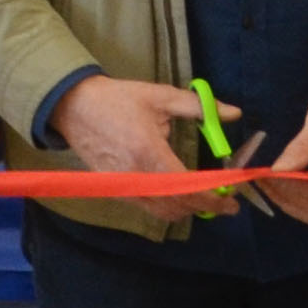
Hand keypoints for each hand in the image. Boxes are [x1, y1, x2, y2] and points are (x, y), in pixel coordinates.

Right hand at [53, 75, 229, 225]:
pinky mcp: (115, 190)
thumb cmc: (118, 99)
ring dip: (189, 209)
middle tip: (227, 201)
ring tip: (208, 200)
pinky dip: (169, 208)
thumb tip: (234, 113)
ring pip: (163, 211)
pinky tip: (182, 197)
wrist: (74, 106)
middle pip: (178, 205)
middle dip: (206, 207)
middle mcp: (136, 176)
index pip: (187, 187)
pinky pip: (148, 208)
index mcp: (149, 152)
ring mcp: (123, 186)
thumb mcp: (162, 96)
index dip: (212, 197)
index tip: (232, 199)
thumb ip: (200, 107)